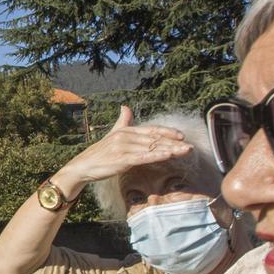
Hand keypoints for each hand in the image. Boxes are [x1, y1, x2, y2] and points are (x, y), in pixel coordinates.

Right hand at [51, 105, 192, 195]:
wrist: (82, 166)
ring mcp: (123, 148)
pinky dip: (156, 155)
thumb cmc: (100, 154)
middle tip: (191, 147)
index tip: (182, 136)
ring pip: (151, 148)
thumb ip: (122, 122)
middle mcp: (125, 136)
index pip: (151, 130)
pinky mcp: (121, 160)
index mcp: (125, 131)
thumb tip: (125, 107)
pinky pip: (142, 157)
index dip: (168, 132)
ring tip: (185, 152)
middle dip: (174, 143)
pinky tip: (168, 156)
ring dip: (170, 150)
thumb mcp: (112, 135)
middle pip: (155, 139)